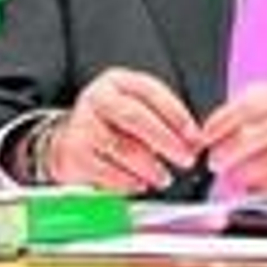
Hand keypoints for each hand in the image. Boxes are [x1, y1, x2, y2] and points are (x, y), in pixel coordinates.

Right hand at [49, 68, 199, 192]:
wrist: (70, 137)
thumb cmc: (115, 123)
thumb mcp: (139, 108)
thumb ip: (166, 121)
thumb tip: (195, 143)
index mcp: (119, 82)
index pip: (152, 93)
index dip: (177, 116)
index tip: (196, 137)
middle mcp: (97, 99)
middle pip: (135, 118)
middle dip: (166, 141)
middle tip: (186, 159)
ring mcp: (81, 125)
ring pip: (121, 147)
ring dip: (149, 167)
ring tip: (164, 178)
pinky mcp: (72, 153)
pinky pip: (104, 170)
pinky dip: (127, 181)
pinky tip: (141, 184)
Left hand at [201, 80, 266, 194]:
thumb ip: (247, 109)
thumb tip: (212, 132)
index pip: (247, 106)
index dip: (219, 123)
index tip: (204, 137)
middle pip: (251, 136)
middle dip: (225, 152)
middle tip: (214, 160)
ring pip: (261, 165)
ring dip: (239, 173)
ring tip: (233, 174)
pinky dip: (259, 186)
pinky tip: (256, 182)